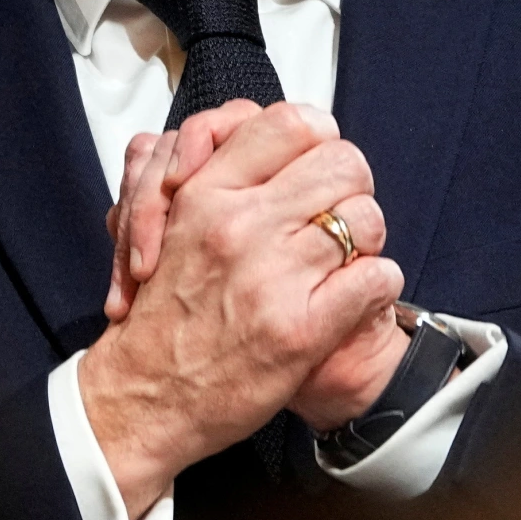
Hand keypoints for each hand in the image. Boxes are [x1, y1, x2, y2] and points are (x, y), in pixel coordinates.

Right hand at [78, 102, 404, 519]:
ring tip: (347, 256)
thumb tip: (267, 138)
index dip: (319, 138)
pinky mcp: (301, 330)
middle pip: (343, 163)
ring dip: (366, 237)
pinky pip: (375, 279)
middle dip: (352, 184)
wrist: (143, 396)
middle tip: (341, 208)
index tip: (317, 162)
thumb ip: (216, 174)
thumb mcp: (172, 221)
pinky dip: (377, 284)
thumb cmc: (159, 313)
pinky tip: (355, 294)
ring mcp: (272, 277)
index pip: (292, 123)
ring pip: (366, 218)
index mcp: (206, 193)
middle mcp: (240, 226)